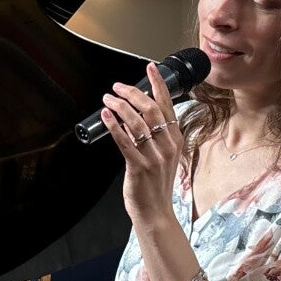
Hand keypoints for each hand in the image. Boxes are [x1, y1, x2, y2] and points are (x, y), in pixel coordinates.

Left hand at [101, 64, 180, 225]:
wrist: (156, 212)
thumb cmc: (156, 185)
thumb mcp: (162, 156)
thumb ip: (152, 136)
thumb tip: (133, 117)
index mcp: (174, 139)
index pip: (167, 105)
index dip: (158, 84)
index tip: (151, 68)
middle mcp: (167, 145)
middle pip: (150, 109)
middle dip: (132, 93)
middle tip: (117, 87)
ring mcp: (154, 156)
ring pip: (136, 122)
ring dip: (120, 106)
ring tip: (108, 99)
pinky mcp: (139, 166)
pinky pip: (125, 141)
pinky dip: (114, 125)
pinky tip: (106, 116)